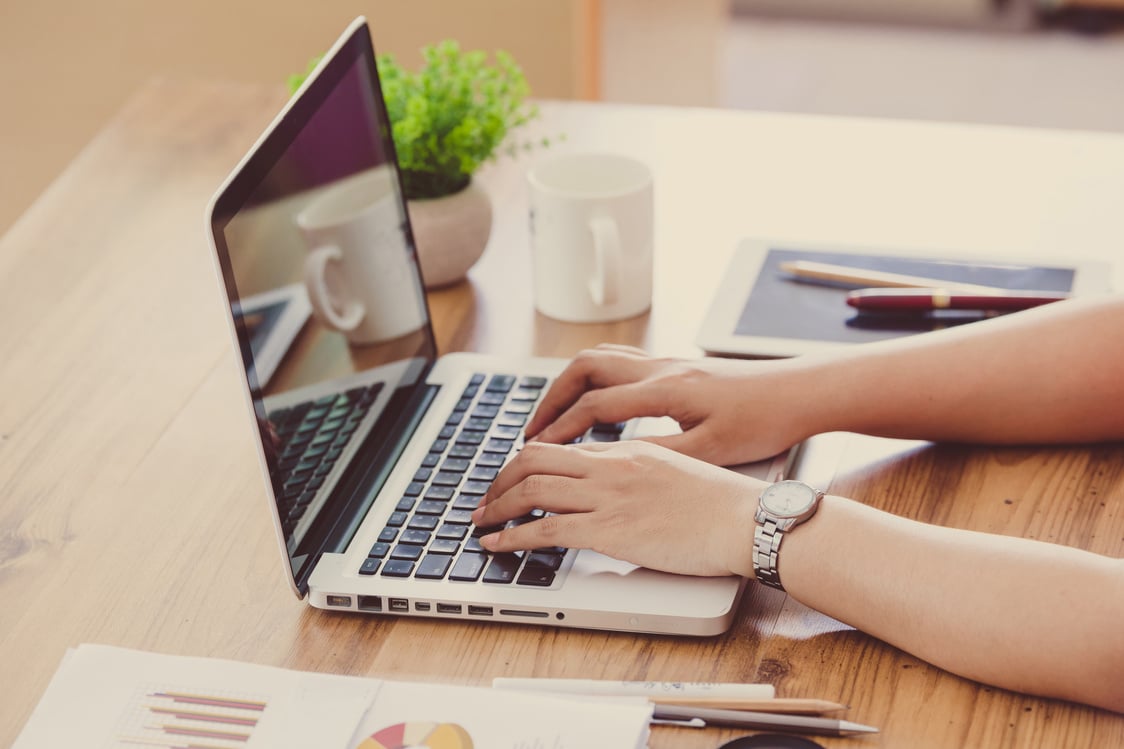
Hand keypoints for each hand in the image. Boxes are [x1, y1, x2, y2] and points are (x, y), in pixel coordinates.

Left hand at [471, 439, 764, 576]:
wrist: (745, 519)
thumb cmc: (722, 504)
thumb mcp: (675, 471)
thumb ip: (638, 474)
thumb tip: (615, 492)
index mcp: (626, 451)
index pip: (560, 447)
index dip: (526, 463)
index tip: (512, 479)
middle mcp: (611, 467)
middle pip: (534, 459)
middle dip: (499, 480)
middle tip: (484, 499)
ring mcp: (609, 497)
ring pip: (532, 489)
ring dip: (497, 506)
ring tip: (481, 522)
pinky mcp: (611, 531)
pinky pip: (547, 530)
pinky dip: (513, 536)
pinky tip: (498, 544)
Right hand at [525, 344, 808, 465]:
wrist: (799, 393)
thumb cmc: (763, 421)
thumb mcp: (711, 450)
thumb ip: (658, 455)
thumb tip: (611, 462)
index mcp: (664, 390)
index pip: (595, 404)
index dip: (560, 428)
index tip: (536, 451)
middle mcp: (660, 369)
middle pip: (585, 368)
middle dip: (552, 397)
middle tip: (533, 429)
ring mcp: (668, 363)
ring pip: (602, 359)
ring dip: (571, 384)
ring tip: (555, 415)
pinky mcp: (678, 368)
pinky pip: (622, 363)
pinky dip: (597, 379)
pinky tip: (598, 403)